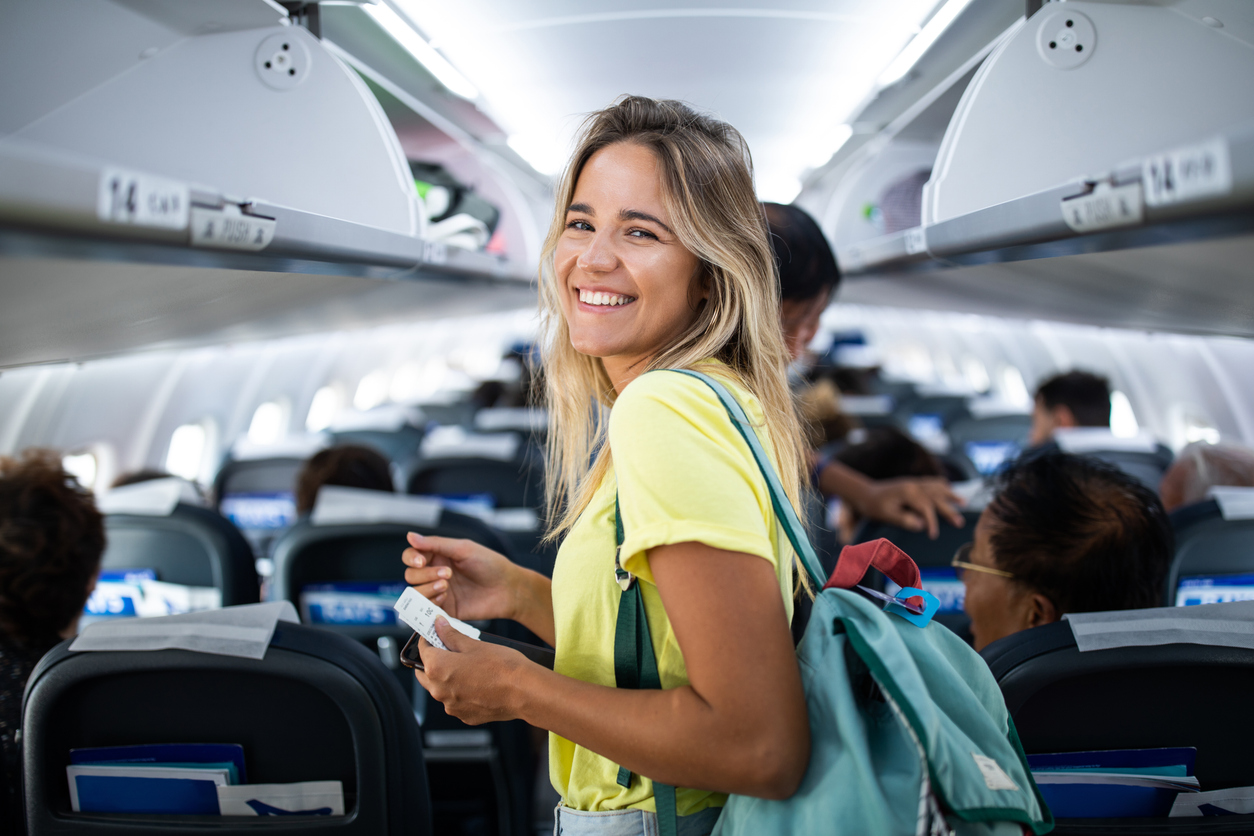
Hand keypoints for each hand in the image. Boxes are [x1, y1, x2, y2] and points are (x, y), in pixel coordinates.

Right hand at [401, 533, 516, 620]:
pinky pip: (426, 608)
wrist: (508, 589)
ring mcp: (439, 591)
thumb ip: (435, 544)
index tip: (421, 561)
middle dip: (424, 574)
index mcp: (439, 555)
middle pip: (411, 575)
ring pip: (416, 592)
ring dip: (427, 588)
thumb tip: (410, 536)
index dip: (411, 558)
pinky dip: (431, 601)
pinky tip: (445, 596)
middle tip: (447, 574)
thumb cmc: (490, 565)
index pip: (412, 556)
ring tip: (446, 586)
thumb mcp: (463, 549)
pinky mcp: (445, 608)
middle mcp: (436, 573)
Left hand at [415, 617, 529, 724]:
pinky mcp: (465, 716)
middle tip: (448, 648)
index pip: (422, 650)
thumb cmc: (502, 667)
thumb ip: (451, 635)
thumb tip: (439, 626)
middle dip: (432, 660)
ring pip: (440, 688)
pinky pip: (455, 701)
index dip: (428, 639)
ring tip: (468, 666)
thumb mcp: (474, 644)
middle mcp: (440, 691)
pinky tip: (477, 682)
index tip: (435, 634)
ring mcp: (452, 706)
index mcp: (437, 668)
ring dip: (446, 677)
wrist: (524, 692)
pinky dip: (460, 691)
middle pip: (425, 672)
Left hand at [857, 477, 964, 538]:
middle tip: (959, 523)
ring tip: (964, 502)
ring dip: (950, 494)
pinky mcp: (912, 482)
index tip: (933, 536)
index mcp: (908, 492)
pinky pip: (931, 482)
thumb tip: (921, 525)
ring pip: (937, 486)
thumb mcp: (886, 515)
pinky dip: (941, 485)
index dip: (932, 522)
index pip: (926, 507)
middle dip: (949, 510)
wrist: (864, 493)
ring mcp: (914, 482)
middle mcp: (913, 485)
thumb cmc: (874, 506)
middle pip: (936, 496)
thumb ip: (904, 519)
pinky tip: (949, 489)